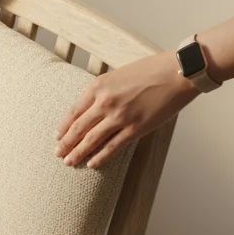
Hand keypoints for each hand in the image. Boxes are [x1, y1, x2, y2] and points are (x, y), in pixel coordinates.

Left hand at [56, 52, 197, 167]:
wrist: (177, 72)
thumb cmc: (150, 70)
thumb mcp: (117, 75)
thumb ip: (103, 91)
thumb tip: (91, 109)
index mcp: (98, 86)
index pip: (73, 111)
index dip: (64, 127)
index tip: (57, 136)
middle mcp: (105, 102)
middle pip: (78, 128)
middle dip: (66, 143)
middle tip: (58, 154)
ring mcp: (120, 116)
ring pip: (92, 140)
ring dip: (78, 153)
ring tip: (69, 162)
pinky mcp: (136, 128)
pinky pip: (112, 147)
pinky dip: (100, 157)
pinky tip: (92, 164)